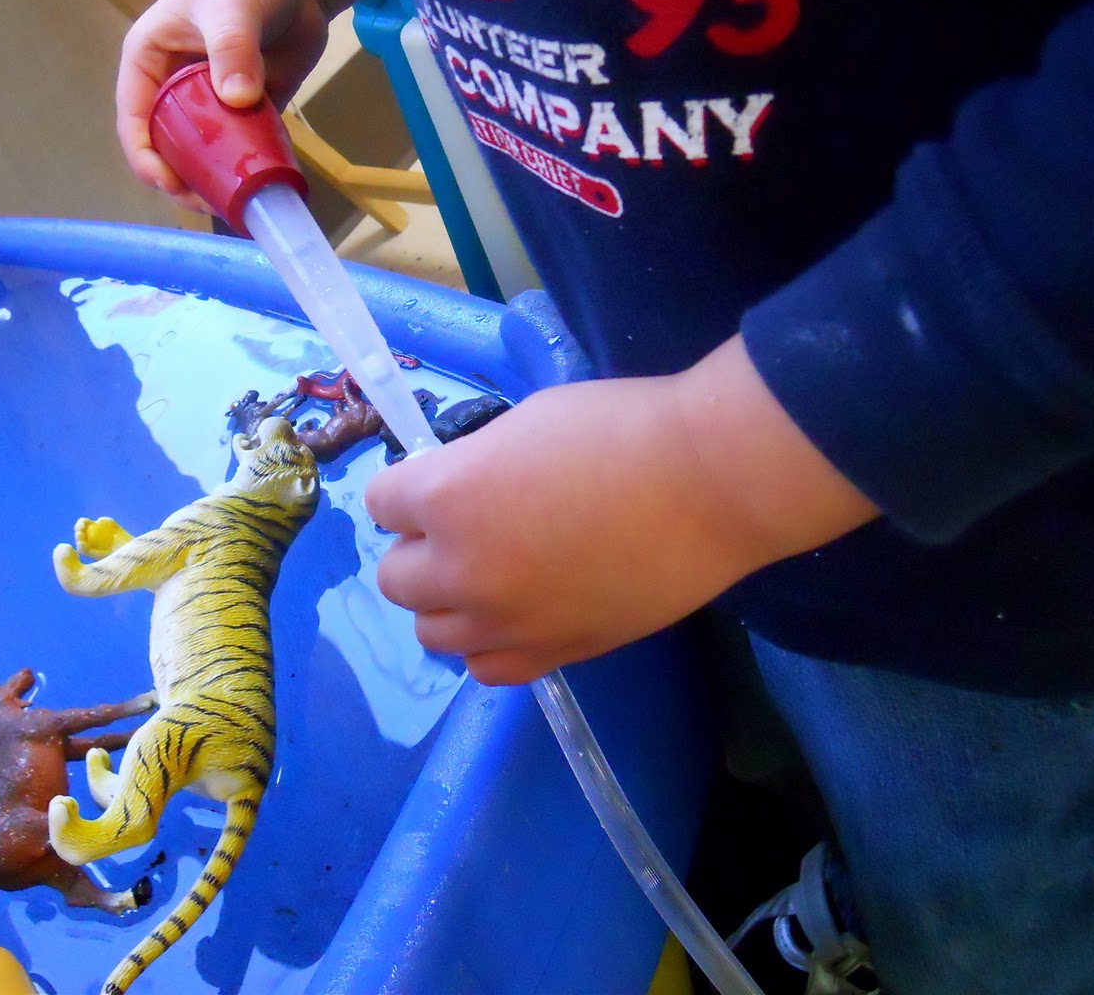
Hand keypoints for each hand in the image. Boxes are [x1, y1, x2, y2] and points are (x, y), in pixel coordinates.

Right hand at [114, 0, 395, 216]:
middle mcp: (172, 84)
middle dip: (179, 178)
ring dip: (211, 179)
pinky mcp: (244, 109)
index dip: (146, 157)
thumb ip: (233, 50)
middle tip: (205, 202)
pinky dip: (244, 168)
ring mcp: (208, 100)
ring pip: (200, 151)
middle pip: (164, 144)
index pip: (134, 119)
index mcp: (149, 60)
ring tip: (232, 202)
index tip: (170, 183)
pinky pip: (238, 147)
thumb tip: (237, 99)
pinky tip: (259, 186)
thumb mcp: (233, 10)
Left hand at [363, 338, 877, 685]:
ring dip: (448, 601)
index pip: (382, 503)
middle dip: (420, 549)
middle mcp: (461, 569)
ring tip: (491, 574)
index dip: (409, 490)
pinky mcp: (553, 653)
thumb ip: (473, 467)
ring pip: (433, 632)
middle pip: (396, 578)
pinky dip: (489, 642)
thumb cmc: (622, 428)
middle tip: (464, 527)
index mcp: (447, 496)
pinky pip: (487, 668)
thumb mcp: (524, 425)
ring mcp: (506, 621)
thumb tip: (457, 492)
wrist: (710, 483)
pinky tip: (516, 613)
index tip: (438, 482)